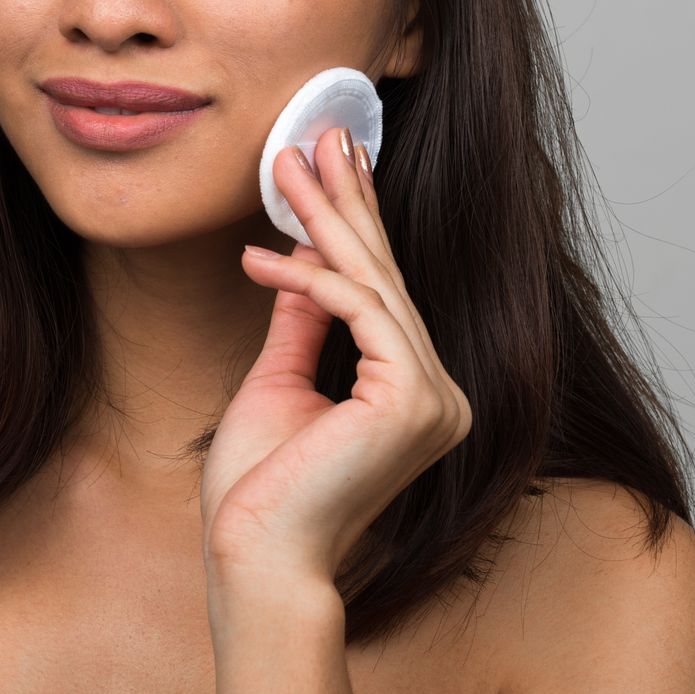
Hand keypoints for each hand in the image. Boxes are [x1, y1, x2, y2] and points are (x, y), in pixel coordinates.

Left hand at [201, 124, 471, 582]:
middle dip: (348, 201)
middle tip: (319, 135)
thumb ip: (302, 325)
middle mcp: (439, 395)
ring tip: (286, 165)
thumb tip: (297, 260)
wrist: (255, 558)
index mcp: (415, 394)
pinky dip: (308, 280)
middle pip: (386, 278)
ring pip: (374, 285)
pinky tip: (261, 259)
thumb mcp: (279, 383)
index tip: (333, 164)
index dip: (357, 225)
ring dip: (324, 219)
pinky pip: (360, 313)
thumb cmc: (261, 490)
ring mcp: (435, 400)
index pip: (383, 294)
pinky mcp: (412, 401)